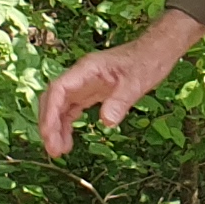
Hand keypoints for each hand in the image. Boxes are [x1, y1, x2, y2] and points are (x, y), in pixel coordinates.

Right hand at [37, 13, 204, 157]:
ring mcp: (84, 84)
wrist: (155, 52)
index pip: (58, 90)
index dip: (50, 113)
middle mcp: (80, 76)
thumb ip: (120, 101)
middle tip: (53, 149)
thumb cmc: (147, 61)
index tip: (49, 134)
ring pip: (61, 107)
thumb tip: (106, 123)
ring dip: (56, 128)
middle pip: (54, 100)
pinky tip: (68, 142)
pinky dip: (67, 125)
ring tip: (59, 152)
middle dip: (49, 124)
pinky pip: (72, 110)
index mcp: (86, 69)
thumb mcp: (136, 83)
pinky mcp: (92, 92)